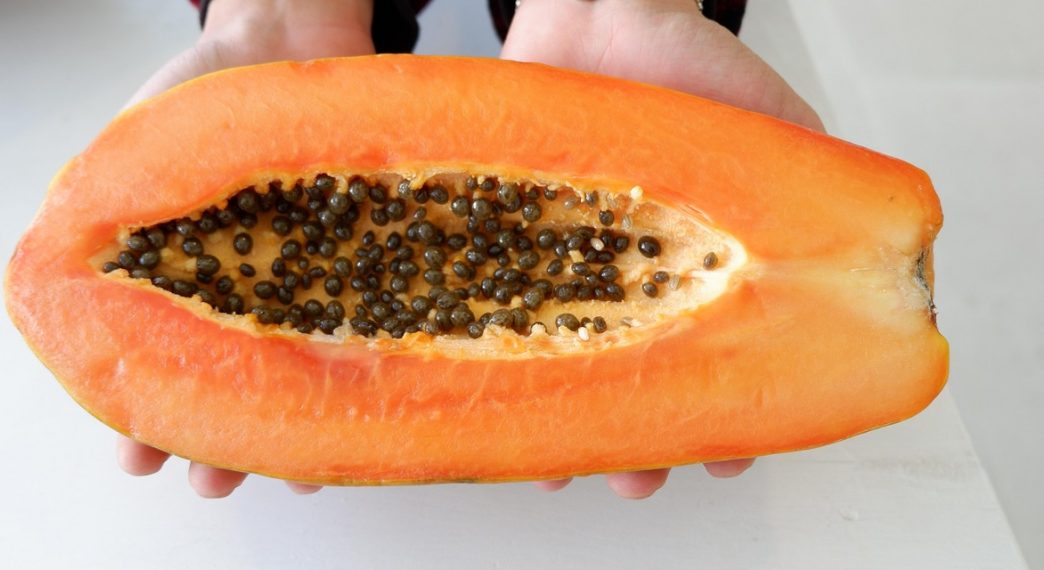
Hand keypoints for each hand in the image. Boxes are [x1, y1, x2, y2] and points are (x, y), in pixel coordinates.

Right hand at [116, 0, 372, 497]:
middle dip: (222, 443)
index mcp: (190, 279)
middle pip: (237, 388)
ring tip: (285, 474)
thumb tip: (49, 274)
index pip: (164, 366)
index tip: (138, 456)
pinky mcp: (381, 261)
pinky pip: (379, 327)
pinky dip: (366, 372)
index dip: (147, 416)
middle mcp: (258, 293)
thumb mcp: (138, 143)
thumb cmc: (208, 85)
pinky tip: (359, 412)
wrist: (290, 28)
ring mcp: (323, 282)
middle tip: (211, 484)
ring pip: (308, 377)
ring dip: (292, 432)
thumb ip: (102, 207)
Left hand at [501, 0, 823, 497]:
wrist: (603, 10)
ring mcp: (555, 272)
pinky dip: (493, 363)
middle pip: (634, 387)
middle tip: (638, 480)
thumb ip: (814, 193)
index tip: (730, 462)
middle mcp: (623, 287)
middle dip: (639, 444)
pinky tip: (495, 402)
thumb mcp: (773, 131)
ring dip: (566, 423)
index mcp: (695, 279)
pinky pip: (488, 317)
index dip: (728, 422)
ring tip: (565, 466)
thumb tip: (882, 256)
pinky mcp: (496, 245)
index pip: (716, 370)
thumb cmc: (689, 68)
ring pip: (560, 371)